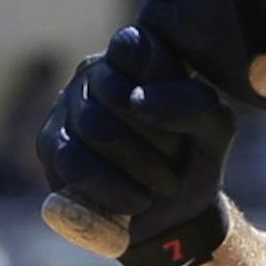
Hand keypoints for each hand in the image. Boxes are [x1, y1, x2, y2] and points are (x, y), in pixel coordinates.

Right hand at [36, 27, 235, 265]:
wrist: (173, 219)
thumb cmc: (191, 161)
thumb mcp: (216, 129)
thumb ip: (194, 102)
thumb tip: (138, 100)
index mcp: (133, 55)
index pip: (133, 47)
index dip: (159, 85)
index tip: (183, 119)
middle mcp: (94, 73)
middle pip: (115, 94)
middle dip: (157, 139)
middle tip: (175, 161)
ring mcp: (66, 107)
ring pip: (95, 128)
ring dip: (141, 168)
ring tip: (160, 185)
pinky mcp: (50, 147)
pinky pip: (75, 163)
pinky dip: (114, 190)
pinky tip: (135, 201)